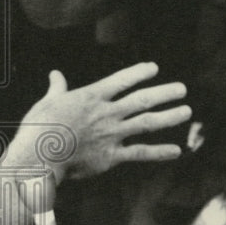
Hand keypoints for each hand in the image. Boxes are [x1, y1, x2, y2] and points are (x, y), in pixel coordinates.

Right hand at [7, 64, 189, 192]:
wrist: (39, 156)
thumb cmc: (39, 127)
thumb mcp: (47, 102)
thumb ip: (57, 88)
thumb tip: (55, 74)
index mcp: (90, 97)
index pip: (121, 80)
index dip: (139, 73)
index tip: (154, 68)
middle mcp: (106, 113)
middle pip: (142, 100)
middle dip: (164, 93)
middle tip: (182, 89)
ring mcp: (111, 134)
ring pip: (146, 123)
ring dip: (169, 117)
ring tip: (186, 112)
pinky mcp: (111, 156)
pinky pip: (140, 153)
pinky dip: (159, 152)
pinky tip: (176, 150)